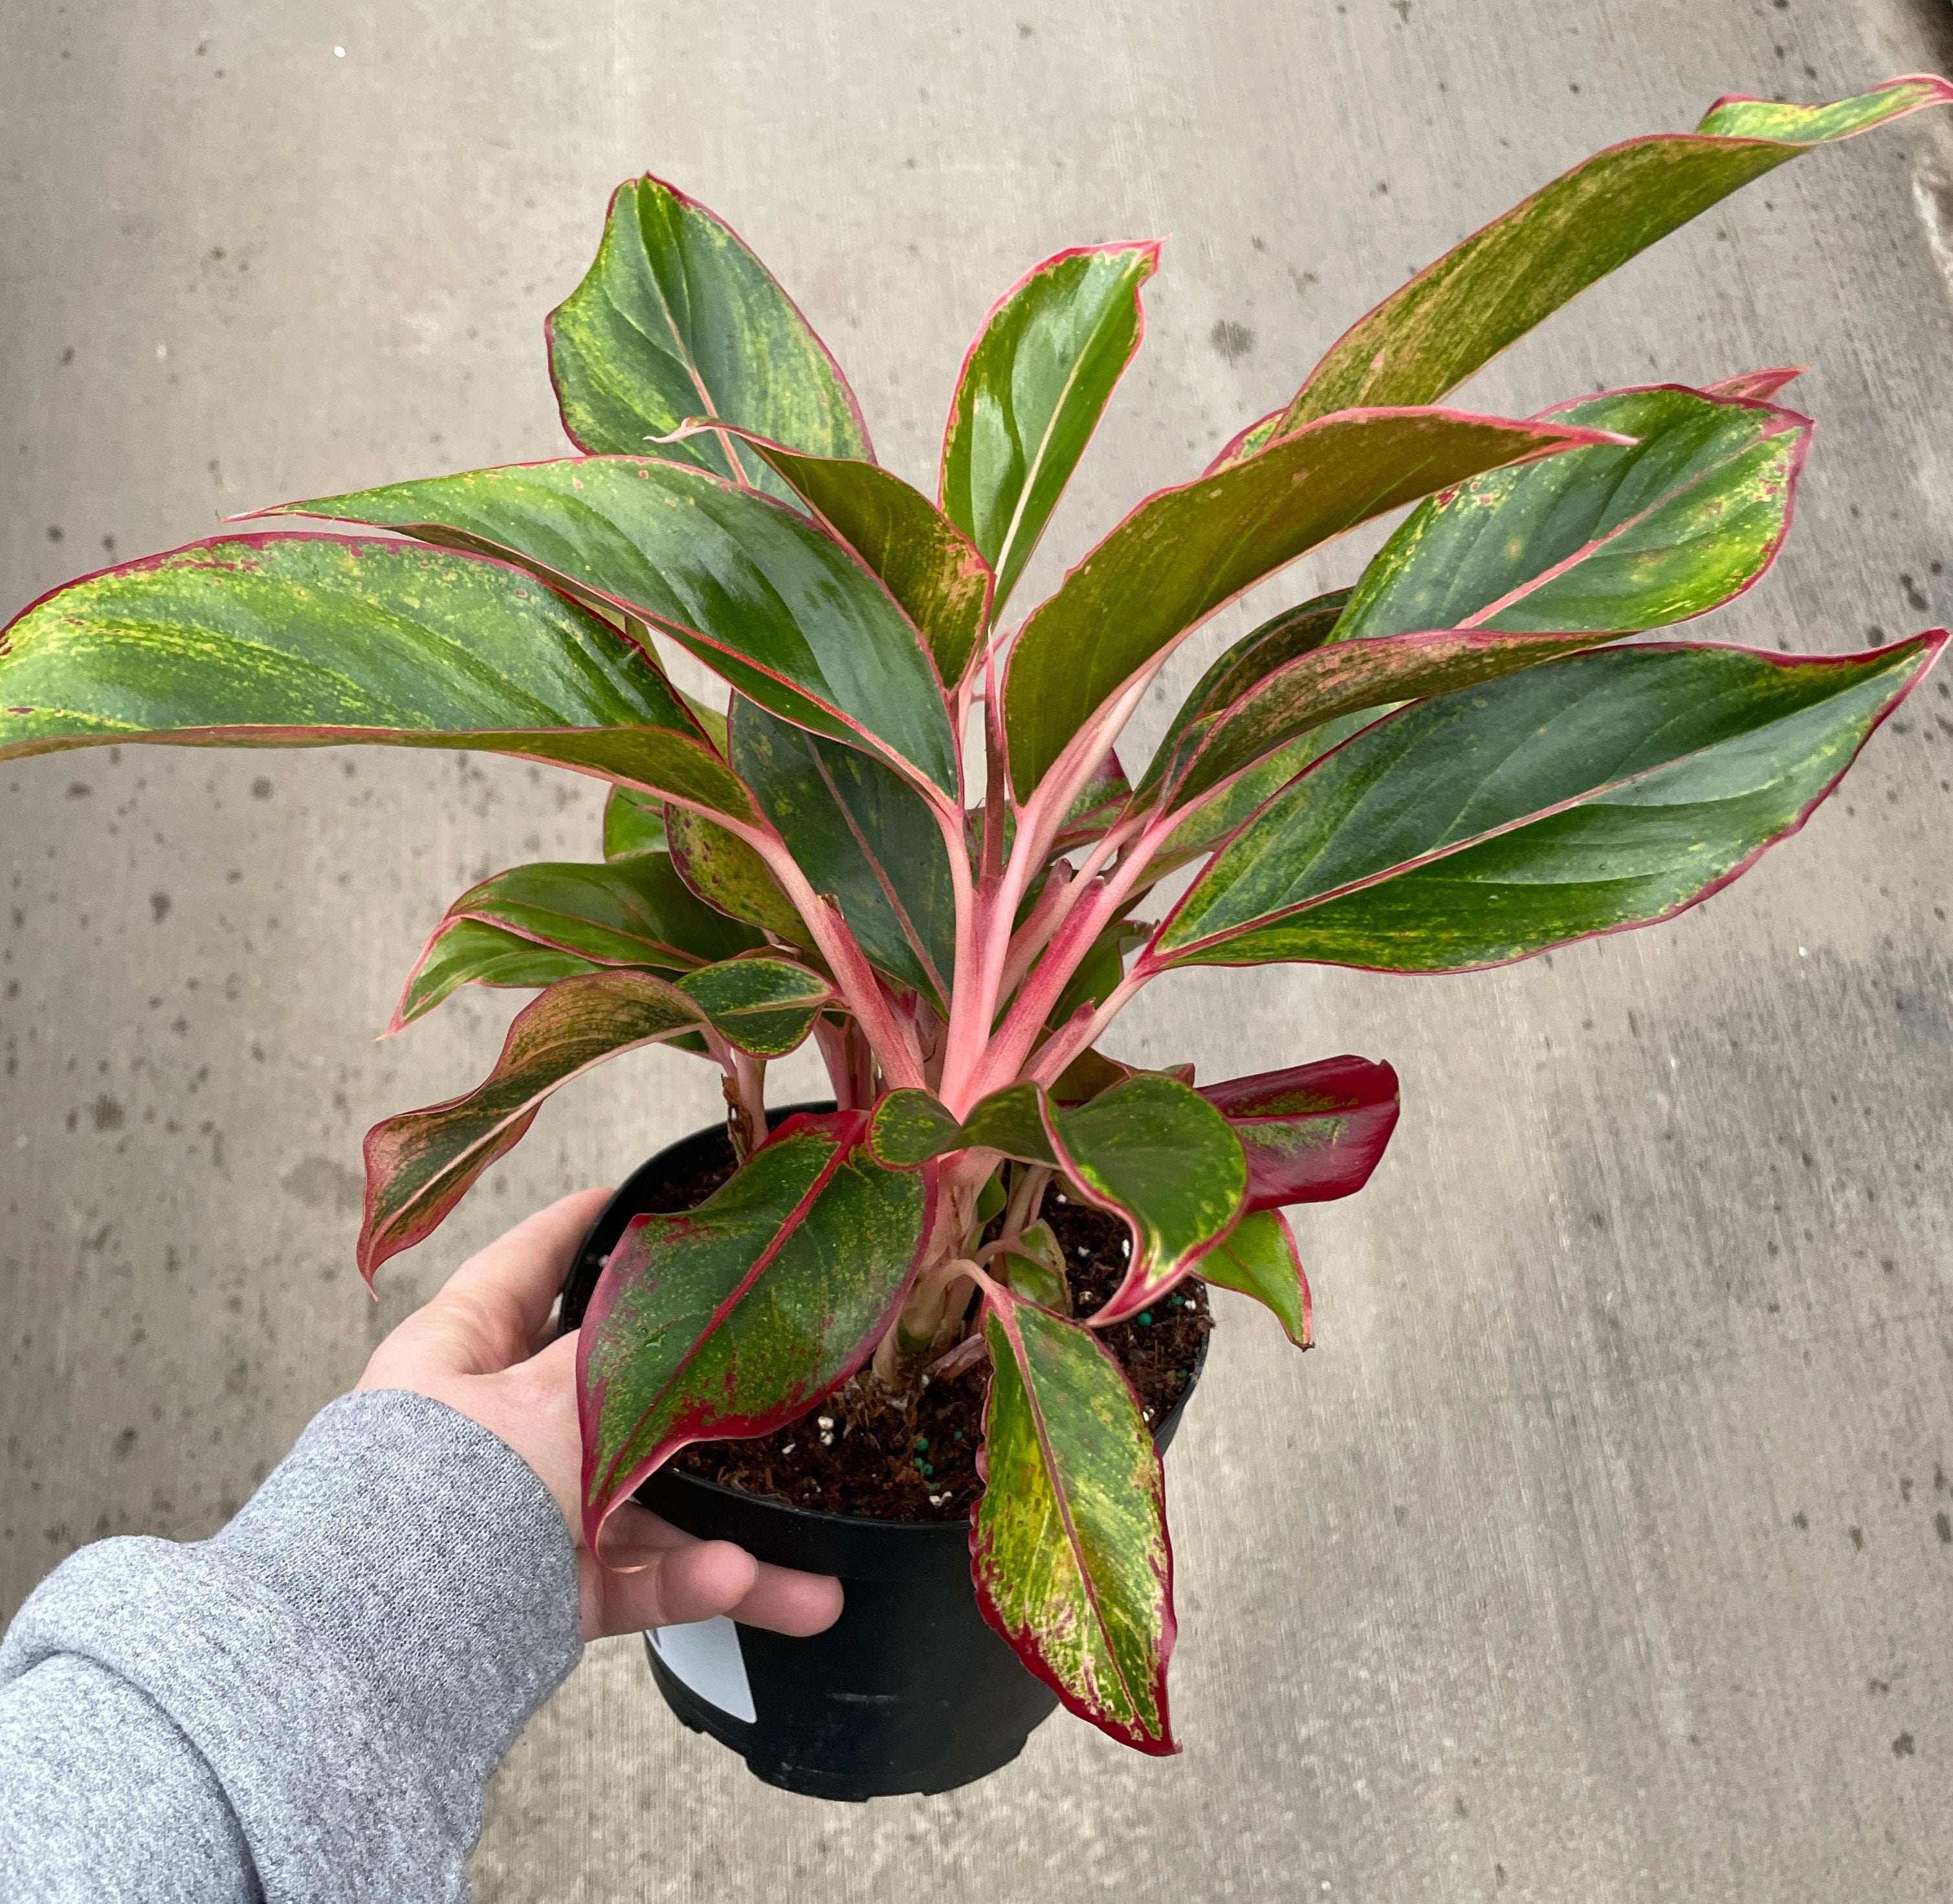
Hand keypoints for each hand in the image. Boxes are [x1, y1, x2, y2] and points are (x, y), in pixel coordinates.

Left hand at [357, 1188, 843, 1643]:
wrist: (370, 1652)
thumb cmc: (428, 1502)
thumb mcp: (541, 1402)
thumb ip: (618, 1361)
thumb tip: (667, 1320)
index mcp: (462, 1350)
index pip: (528, 1264)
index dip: (580, 1227)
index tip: (631, 1200)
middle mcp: (492, 1424)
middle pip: (611, 1391)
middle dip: (694, 1405)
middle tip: (762, 1383)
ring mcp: (521, 1509)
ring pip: (639, 1506)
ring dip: (720, 1537)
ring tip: (802, 1575)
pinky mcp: (539, 1588)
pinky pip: (628, 1575)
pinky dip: (685, 1581)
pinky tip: (744, 1582)